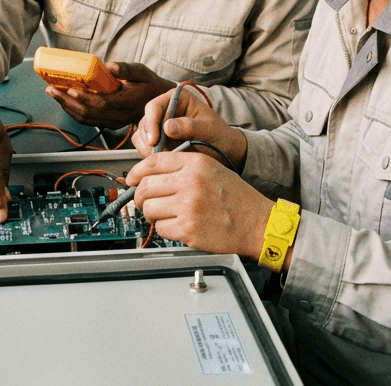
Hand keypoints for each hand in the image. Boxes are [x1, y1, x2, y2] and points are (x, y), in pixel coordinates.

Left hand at [46, 61, 172, 127]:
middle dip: (67, 102)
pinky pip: (88, 120)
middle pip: (88, 113)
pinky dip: (74, 111)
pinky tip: (64, 101)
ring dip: (67, 107)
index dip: (84, 98)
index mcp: (128, 102)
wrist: (159, 104)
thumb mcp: (143, 72)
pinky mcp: (109, 123)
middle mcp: (119, 116)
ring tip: (53, 93)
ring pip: (86, 119)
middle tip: (52, 89)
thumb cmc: (150, 85)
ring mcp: (114, 122)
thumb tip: (110, 66)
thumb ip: (127, 69)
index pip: (102, 104)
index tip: (70, 89)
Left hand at [126, 151, 272, 258]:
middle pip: (145, 186)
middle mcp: (190, 182)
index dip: (136, 171)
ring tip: (167, 215)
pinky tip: (180, 226)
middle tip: (146, 202)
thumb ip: (183, 167)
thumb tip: (150, 175)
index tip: (131, 179)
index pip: (152, 161)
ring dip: (153, 214)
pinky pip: (160, 227)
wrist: (258, 224)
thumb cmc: (238, 199)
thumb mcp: (212, 169)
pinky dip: (166, 229)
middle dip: (140, 196)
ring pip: (149, 208)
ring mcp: (188, 206)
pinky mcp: (188, 229)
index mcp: (196, 163)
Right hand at [133, 85, 246, 169]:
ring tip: (169, 157)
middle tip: (163, 155)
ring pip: (141, 136)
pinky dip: (151, 155)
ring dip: (150, 150)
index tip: (154, 141)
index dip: (151, 124)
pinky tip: (166, 160)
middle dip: (151, 141)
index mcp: (177, 98)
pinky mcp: (156, 139)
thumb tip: (168, 127)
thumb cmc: (219, 137)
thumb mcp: (209, 130)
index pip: (154, 106)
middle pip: (145, 123)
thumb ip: (190, 127)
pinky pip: (144, 147)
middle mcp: (165, 109)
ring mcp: (159, 125)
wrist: (224, 151)